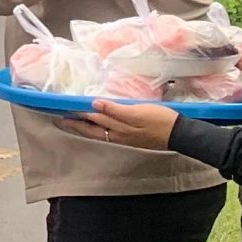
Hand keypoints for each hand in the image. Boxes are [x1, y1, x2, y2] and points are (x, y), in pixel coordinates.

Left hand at [61, 98, 179, 150]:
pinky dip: (99, 129)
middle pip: (93, 130)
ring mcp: (125, 138)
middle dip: (78, 124)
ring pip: (100, 133)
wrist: (179, 133)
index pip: (93, 119)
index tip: (64, 108)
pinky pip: (109, 134)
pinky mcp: (132, 138)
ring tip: (76, 122)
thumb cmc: (159, 120)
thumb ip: (115, 109)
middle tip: (63, 118)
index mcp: (118, 128)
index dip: (78, 114)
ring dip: (87, 127)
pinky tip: (99, 127)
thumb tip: (94, 104)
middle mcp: (118, 135)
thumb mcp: (137, 112)